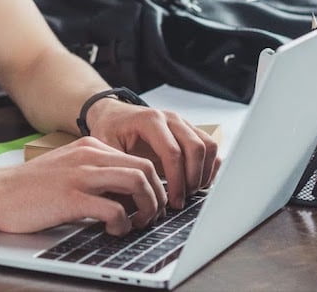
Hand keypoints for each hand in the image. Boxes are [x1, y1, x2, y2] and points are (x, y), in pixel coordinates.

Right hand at [0, 137, 167, 235]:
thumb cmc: (29, 187)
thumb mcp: (67, 168)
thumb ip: (94, 172)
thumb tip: (126, 194)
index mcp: (89, 146)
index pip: (137, 159)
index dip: (152, 184)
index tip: (150, 203)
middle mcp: (88, 156)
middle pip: (145, 168)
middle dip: (158, 196)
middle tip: (152, 216)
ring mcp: (80, 175)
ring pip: (137, 183)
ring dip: (147, 208)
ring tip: (138, 223)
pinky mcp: (72, 198)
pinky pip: (115, 210)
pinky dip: (123, 225)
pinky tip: (114, 231)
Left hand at [85, 99, 220, 208]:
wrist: (114, 115)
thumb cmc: (109, 130)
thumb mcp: (105, 147)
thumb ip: (119, 168)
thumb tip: (131, 199)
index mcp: (149, 120)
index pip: (173, 152)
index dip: (176, 180)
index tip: (173, 201)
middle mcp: (170, 118)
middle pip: (196, 148)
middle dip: (192, 179)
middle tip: (181, 200)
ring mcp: (183, 123)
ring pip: (209, 146)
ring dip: (204, 173)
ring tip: (189, 193)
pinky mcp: (190, 131)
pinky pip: (211, 148)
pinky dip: (210, 167)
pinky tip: (196, 184)